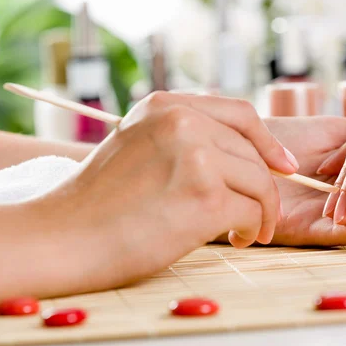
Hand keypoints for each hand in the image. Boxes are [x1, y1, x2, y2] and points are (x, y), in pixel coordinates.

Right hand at [47, 92, 298, 289]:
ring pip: (259, 182)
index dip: (267, 141)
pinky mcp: (204, 196)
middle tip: (261, 215)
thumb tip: (242, 159)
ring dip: (262, 211)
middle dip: (266, 186)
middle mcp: (182, 122)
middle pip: (252, 152)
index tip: (283, 165)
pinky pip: (251, 210)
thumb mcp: (138, 147)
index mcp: (165, 106)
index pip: (239, 113)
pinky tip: (237, 239)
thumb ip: (183, 141)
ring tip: (248, 232)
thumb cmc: (98, 204)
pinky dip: (251, 228)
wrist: (62, 238)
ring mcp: (196, 156)